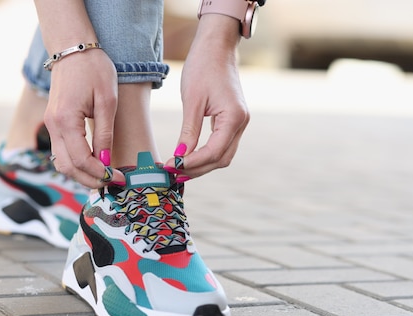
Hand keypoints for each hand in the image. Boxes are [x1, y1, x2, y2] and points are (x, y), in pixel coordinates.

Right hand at [44, 49, 123, 187]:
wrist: (73, 48)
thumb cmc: (94, 69)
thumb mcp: (108, 101)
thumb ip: (105, 134)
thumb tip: (106, 161)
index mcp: (66, 120)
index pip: (81, 160)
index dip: (101, 174)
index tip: (119, 178)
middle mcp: (53, 125)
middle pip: (68, 167)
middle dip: (90, 180)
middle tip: (113, 182)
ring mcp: (50, 125)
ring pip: (62, 162)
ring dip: (82, 174)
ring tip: (105, 175)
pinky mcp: (54, 123)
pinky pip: (62, 152)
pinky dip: (76, 163)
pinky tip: (95, 164)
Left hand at [164, 15, 249, 179]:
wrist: (217, 46)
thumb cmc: (203, 66)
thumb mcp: (192, 100)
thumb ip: (188, 132)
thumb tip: (179, 158)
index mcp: (234, 117)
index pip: (213, 152)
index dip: (192, 163)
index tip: (171, 167)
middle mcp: (241, 123)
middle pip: (221, 159)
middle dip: (197, 169)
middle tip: (173, 173)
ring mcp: (240, 122)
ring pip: (223, 155)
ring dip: (202, 164)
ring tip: (178, 168)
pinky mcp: (234, 120)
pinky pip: (222, 145)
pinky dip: (206, 154)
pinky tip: (189, 157)